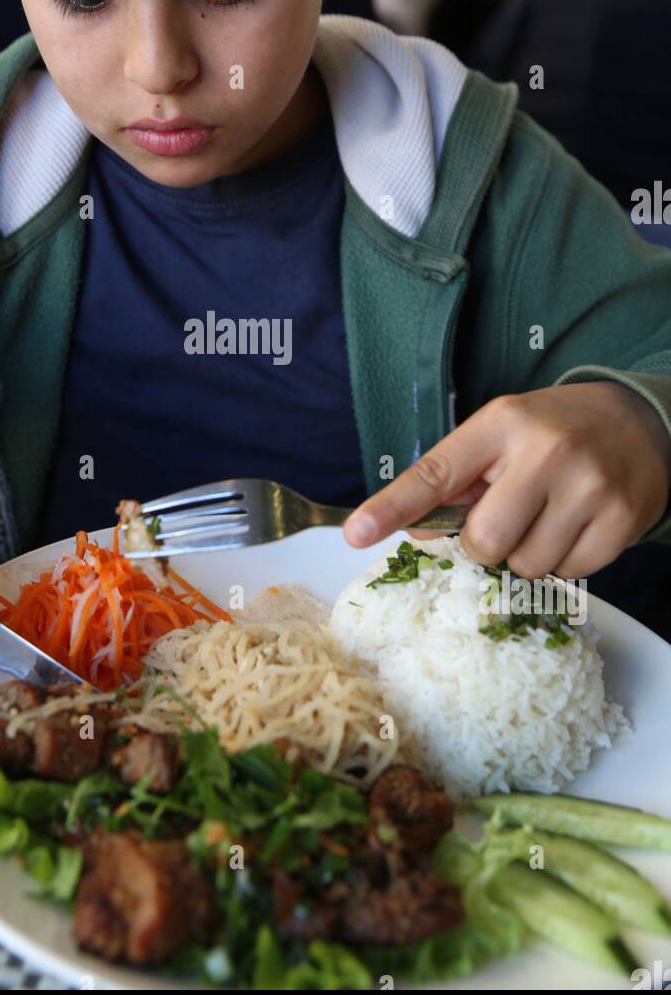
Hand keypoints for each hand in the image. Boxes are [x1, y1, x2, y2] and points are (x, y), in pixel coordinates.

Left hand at [344, 382, 670, 578]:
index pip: (435, 473)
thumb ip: (455, 481)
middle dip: (485, 545)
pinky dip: (565, 561)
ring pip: (526, 566)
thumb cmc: (554, 432)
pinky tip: (576, 525)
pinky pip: (570, 574)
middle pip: (484, 541)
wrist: (640, 421)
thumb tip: (417, 535)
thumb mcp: (500, 436)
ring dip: (527, 556)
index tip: (355, 533)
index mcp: (501, 424)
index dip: (391, 507)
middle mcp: (545, 451)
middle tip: (506, 520)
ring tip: (547, 516)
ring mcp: (588, 486)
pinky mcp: (621, 519)